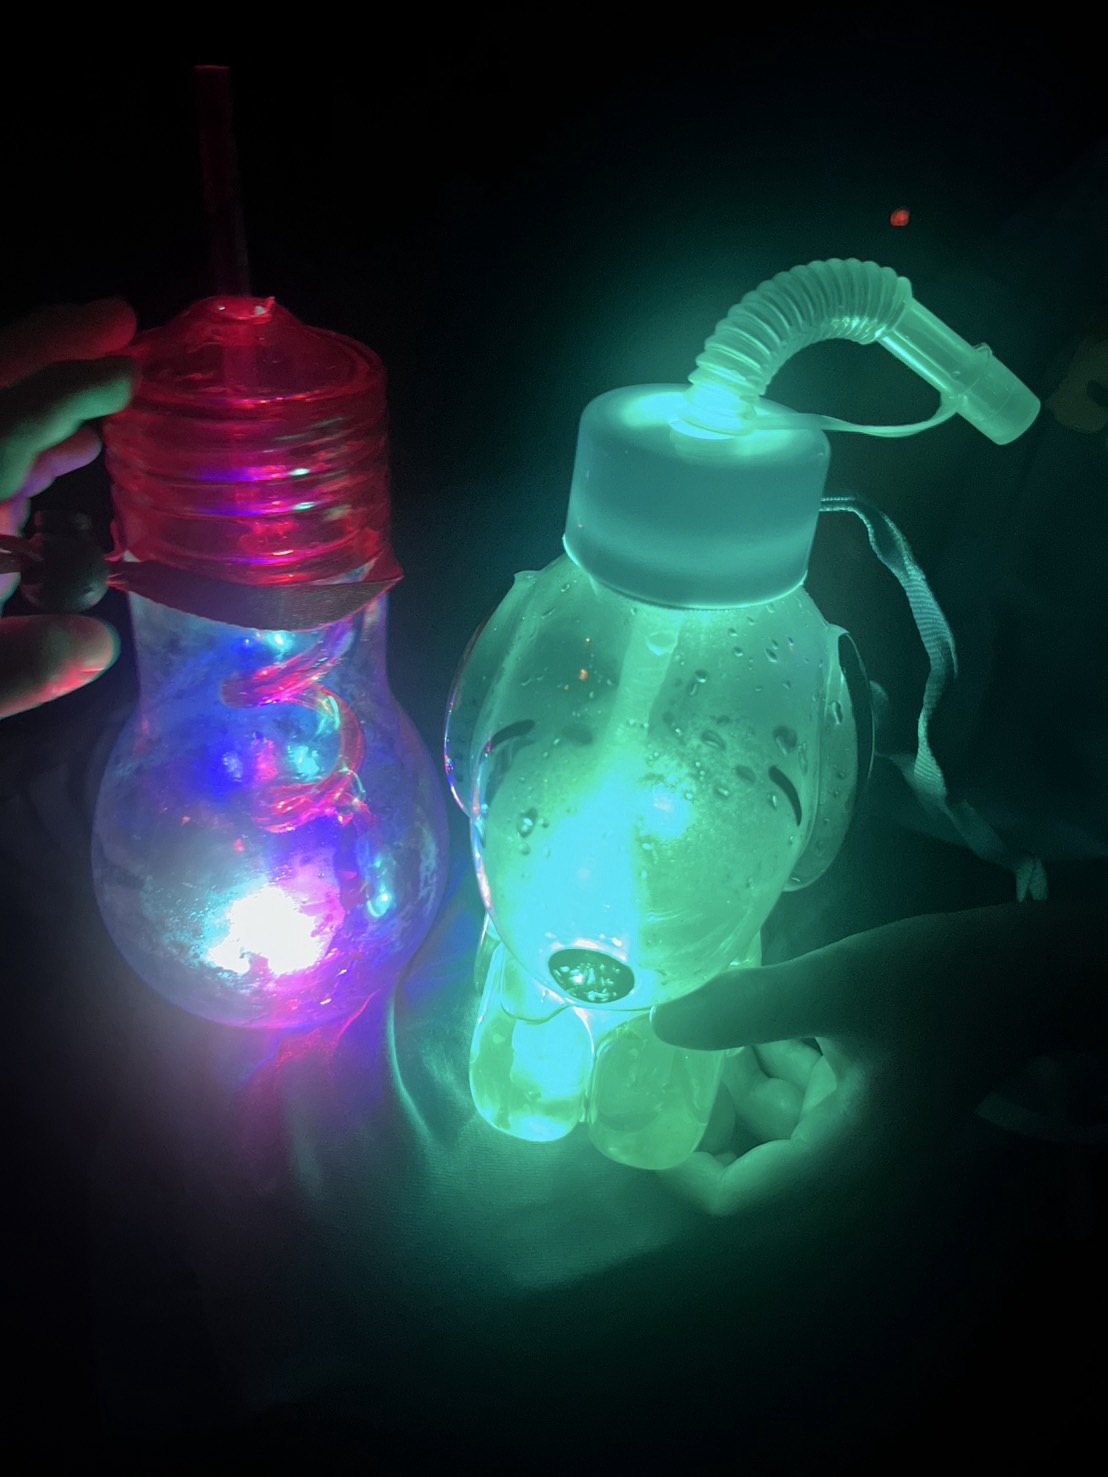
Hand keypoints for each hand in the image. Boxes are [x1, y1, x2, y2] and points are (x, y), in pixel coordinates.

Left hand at [0, 299, 136, 717]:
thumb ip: (14, 672)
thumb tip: (97, 644)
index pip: (5, 428)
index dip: (66, 393)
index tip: (127, 371)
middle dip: (47, 349)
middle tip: (117, 318)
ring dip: (38, 392)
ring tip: (102, 376)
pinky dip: (22, 449)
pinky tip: (66, 457)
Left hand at [651, 902, 1102, 1217]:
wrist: (1032, 970)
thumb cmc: (943, 982)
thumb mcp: (839, 987)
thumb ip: (749, 1009)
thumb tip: (658, 1025)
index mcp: (844, 1157)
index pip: (735, 1196)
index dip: (674, 1163)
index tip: (627, 1109)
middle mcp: (847, 1156)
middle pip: (744, 1155)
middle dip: (692, 1108)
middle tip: (636, 1053)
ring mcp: (857, 1123)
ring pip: (764, 1114)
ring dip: (722, 1071)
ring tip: (672, 1015)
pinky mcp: (864, 1088)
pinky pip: (793, 1083)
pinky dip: (760, 1050)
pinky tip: (732, 998)